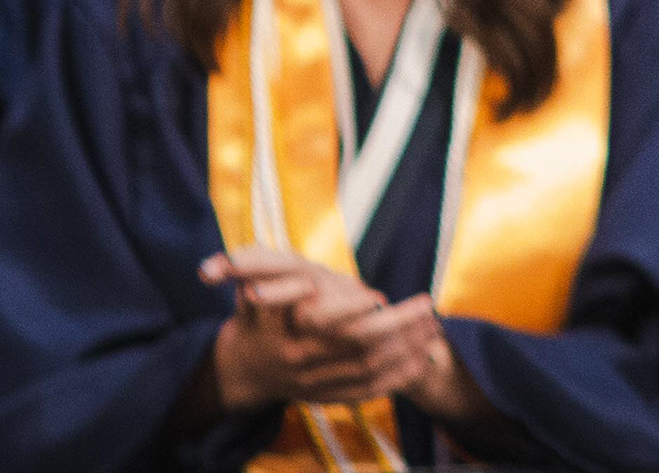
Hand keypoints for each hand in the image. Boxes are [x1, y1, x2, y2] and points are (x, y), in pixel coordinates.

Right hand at [200, 249, 452, 410]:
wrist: (244, 368)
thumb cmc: (258, 316)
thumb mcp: (251, 285)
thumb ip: (251, 266)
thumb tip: (218, 267)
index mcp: (284, 331)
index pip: (321, 321)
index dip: (350, 308)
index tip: (379, 295)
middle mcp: (300, 361)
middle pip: (357, 345)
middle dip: (398, 326)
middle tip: (427, 306)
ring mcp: (314, 383)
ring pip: (369, 369)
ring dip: (407, 348)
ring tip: (434, 327)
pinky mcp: (327, 397)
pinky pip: (369, 391)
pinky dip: (399, 377)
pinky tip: (424, 359)